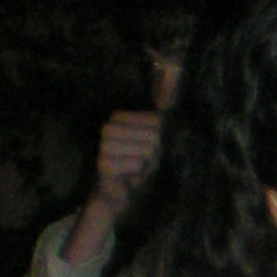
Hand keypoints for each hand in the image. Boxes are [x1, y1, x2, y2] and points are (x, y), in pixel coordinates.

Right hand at [63, 109, 166, 260]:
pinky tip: (128, 177)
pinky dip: (137, 173)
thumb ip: (159, 124)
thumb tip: (174, 81)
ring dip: (145, 165)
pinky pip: (135, 164)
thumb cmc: (135, 169)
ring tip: (134, 170)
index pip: (154, 121)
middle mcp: (107, 127)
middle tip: (140, 164)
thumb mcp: (151, 144)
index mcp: (117, 118)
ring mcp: (103, 143)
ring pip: (145, 150)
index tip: (147, 152)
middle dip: (153, 154)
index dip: (158, 141)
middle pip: (152, 136)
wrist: (115, 196)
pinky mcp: (102, 161)